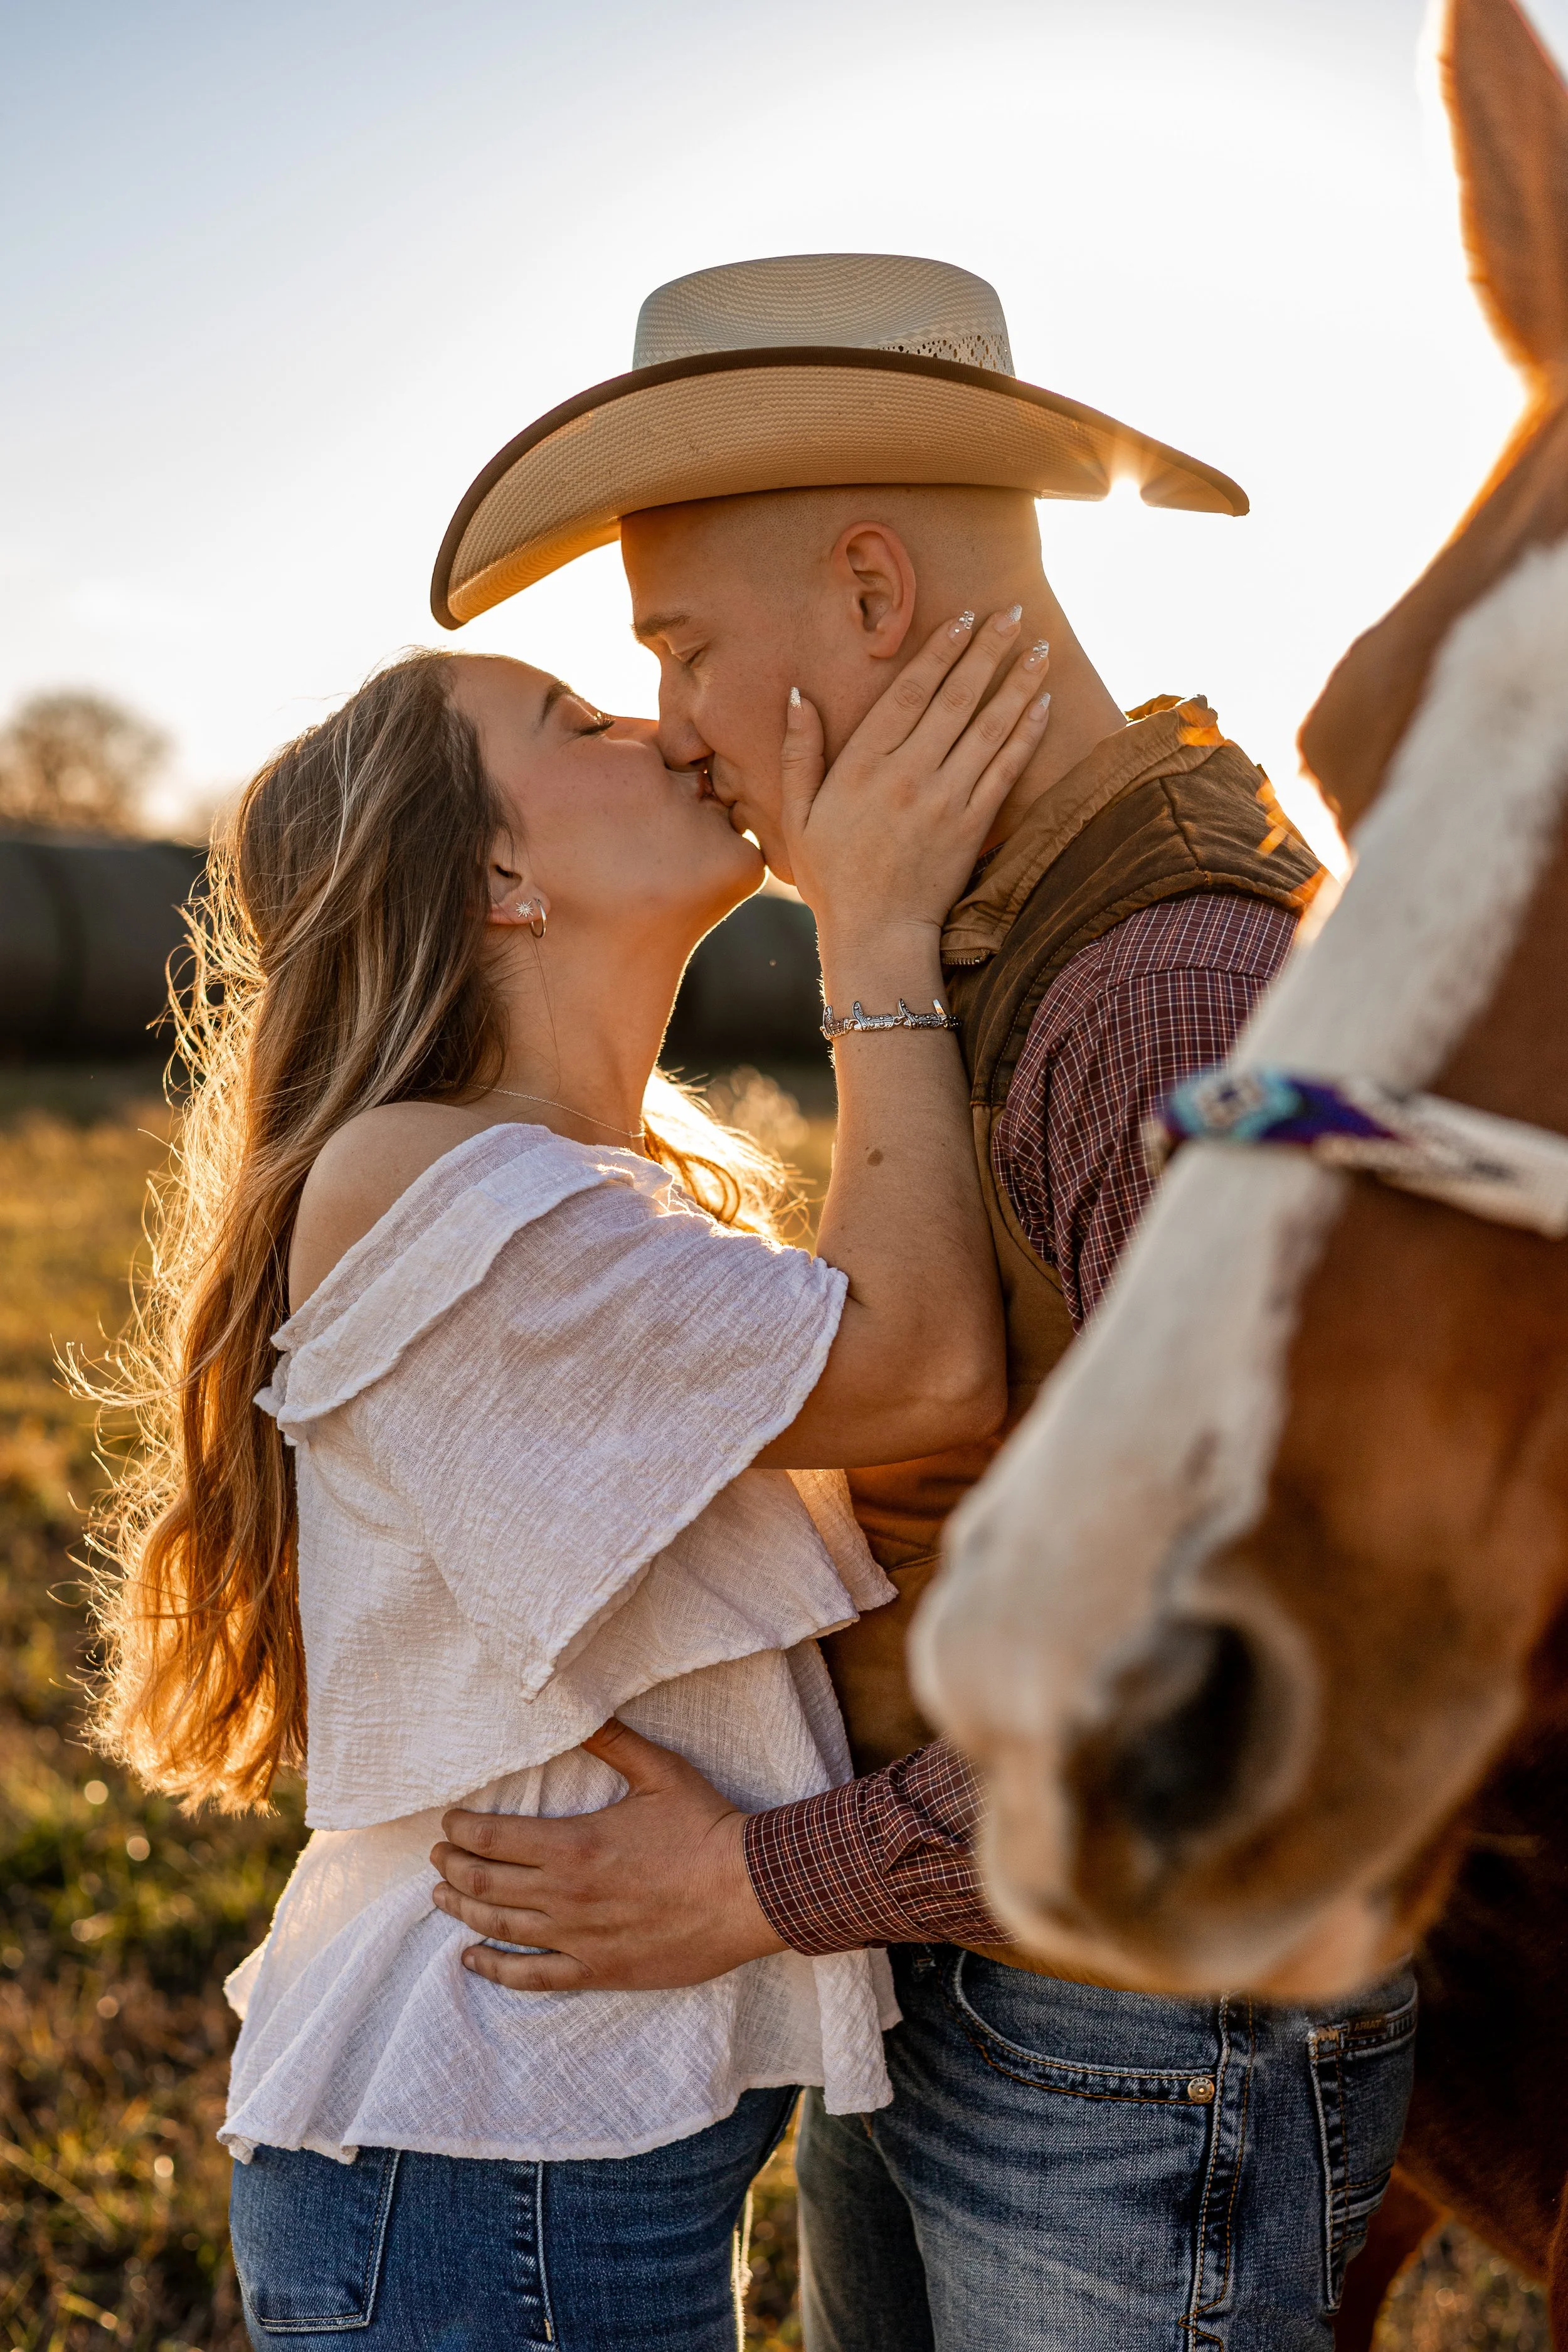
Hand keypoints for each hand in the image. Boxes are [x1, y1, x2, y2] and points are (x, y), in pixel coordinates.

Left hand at [429, 1719, 787, 1990]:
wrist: (748, 1892)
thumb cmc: (705, 1826)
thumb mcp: (660, 1771)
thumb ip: (612, 1740)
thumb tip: (578, 1708)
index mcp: (573, 1844)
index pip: (493, 1837)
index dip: (461, 1829)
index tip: (448, 1822)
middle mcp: (565, 1894)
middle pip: (485, 1883)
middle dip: (453, 1866)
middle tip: (438, 1855)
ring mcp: (579, 1937)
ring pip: (499, 1928)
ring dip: (463, 1910)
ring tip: (442, 1895)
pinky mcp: (598, 1968)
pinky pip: (532, 1976)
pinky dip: (494, 1968)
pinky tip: (471, 1959)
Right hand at [782, 608, 1050, 951]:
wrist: (876, 935)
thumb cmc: (831, 876)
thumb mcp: (797, 815)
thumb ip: (798, 754)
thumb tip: (798, 697)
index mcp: (862, 766)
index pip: (908, 693)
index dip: (939, 651)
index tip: (963, 617)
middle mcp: (907, 775)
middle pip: (955, 698)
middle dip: (987, 650)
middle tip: (1013, 612)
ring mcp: (945, 800)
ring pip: (988, 727)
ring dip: (1017, 682)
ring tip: (1039, 647)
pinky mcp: (973, 825)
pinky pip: (1006, 769)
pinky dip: (1027, 733)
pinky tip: (1043, 703)